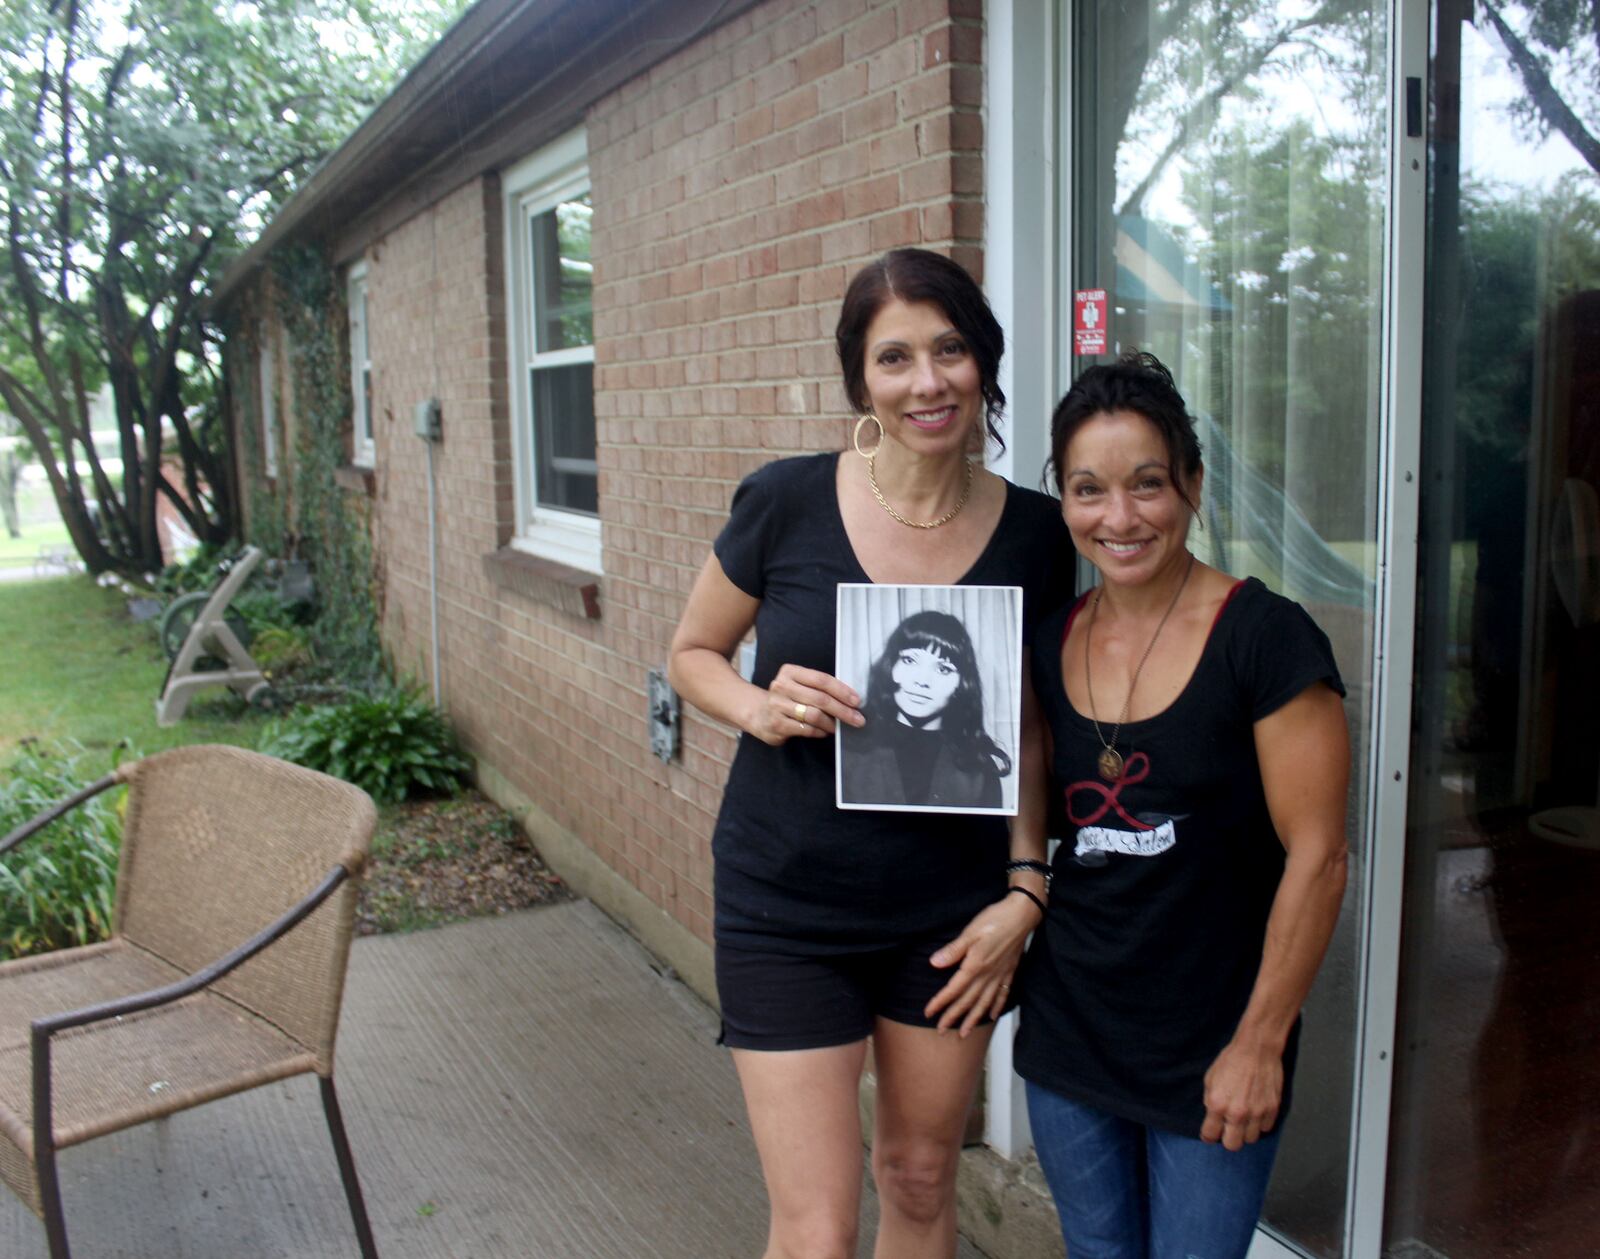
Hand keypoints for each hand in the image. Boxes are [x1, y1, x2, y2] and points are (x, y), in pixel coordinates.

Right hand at [745, 663, 863, 745]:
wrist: (758, 713)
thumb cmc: (787, 698)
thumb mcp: (799, 685)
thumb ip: (819, 688)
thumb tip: (850, 699)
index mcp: (790, 672)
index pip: (821, 680)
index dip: (842, 690)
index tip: (857, 701)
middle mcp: (781, 686)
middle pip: (820, 698)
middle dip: (842, 710)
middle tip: (857, 719)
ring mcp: (777, 706)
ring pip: (814, 715)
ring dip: (832, 723)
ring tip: (839, 726)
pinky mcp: (777, 725)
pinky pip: (806, 729)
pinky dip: (820, 731)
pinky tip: (825, 731)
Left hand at [923, 893, 1039, 1035]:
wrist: (1022, 915)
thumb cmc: (995, 919)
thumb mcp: (970, 932)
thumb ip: (953, 950)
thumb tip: (934, 963)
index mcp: (975, 965)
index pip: (954, 989)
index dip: (940, 1002)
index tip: (928, 1013)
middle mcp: (988, 974)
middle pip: (968, 1001)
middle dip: (953, 1017)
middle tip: (941, 1030)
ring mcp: (1000, 975)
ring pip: (985, 1003)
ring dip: (973, 1019)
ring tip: (964, 1033)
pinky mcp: (1010, 972)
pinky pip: (1003, 995)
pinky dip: (997, 1007)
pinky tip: (992, 1016)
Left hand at [1200, 1037, 1283, 1149]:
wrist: (1257, 1049)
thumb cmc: (1232, 1060)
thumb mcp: (1210, 1079)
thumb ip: (1210, 1101)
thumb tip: (1212, 1115)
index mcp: (1218, 1105)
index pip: (1210, 1135)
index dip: (1208, 1136)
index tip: (1210, 1134)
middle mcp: (1237, 1113)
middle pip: (1232, 1145)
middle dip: (1227, 1139)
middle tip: (1227, 1130)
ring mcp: (1257, 1113)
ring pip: (1251, 1139)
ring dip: (1245, 1132)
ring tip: (1243, 1118)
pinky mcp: (1272, 1109)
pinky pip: (1265, 1128)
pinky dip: (1260, 1124)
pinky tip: (1256, 1112)